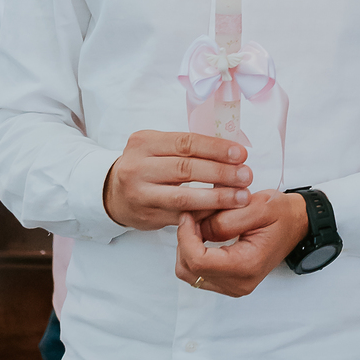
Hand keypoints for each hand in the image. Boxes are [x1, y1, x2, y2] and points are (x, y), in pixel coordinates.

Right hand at [103, 130, 251, 230]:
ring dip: (217, 197)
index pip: (185, 142)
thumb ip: (186, 148)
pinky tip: (225, 212)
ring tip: (241, 197)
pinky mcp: (147, 217)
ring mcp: (140, 194)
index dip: (215, 148)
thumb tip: (232, 151)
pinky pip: (182, 216)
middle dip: (220, 173)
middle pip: (185, 169)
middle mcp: (137, 167)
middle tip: (246, 176)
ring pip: (183, 197)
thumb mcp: (157, 147)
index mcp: (143, 142)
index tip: (241, 154)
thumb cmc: (146, 166)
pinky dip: (205, 214)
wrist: (113, 194)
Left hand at [176, 190, 309, 296]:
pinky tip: (204, 234)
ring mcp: (233, 286)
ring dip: (187, 246)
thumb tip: (198, 228)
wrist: (297, 224)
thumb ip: (226, 219)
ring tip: (200, 224)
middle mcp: (239, 283)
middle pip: (188, 269)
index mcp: (247, 265)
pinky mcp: (228, 283)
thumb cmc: (282, 214)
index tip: (189, 214)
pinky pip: (197, 272)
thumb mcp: (257, 206)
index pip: (198, 261)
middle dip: (185, 240)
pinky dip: (193, 252)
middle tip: (195, 216)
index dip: (185, 236)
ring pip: (188, 272)